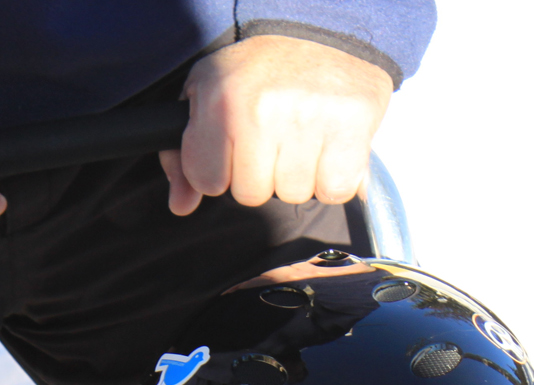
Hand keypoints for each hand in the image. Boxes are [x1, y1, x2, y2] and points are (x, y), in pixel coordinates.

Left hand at [160, 35, 392, 216]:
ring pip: (294, 194)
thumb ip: (182, 157)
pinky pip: (335, 190)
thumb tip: (181, 206)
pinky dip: (334, 178)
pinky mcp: (352, 126)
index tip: (234, 145)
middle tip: (273, 137)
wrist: (318, 29)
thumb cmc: (256, 69)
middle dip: (261, 174)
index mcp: (221, 101)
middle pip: (252, 194)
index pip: (208, 181)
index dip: (220, 169)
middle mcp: (263, 111)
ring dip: (298, 176)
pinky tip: (329, 149)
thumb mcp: (205, 95)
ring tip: (302, 137)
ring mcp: (310, 119)